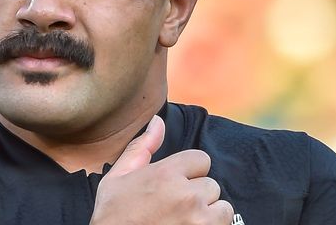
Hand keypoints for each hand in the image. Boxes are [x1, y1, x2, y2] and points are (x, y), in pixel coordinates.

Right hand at [90, 116, 233, 224]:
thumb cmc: (113, 217)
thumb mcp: (118, 177)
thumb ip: (142, 147)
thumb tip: (158, 120)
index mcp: (166, 174)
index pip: (202, 159)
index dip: (189, 172)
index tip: (176, 185)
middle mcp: (186, 195)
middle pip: (211, 185)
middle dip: (197, 195)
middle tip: (176, 207)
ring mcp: (198, 221)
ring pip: (222, 208)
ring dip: (208, 214)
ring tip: (185, 220)